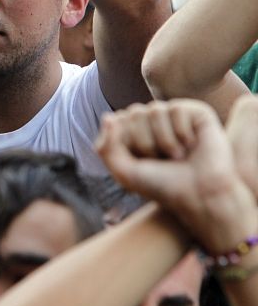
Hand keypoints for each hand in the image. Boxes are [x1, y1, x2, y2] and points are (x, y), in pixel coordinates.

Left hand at [97, 99, 256, 252]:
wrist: (199, 196)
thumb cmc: (161, 185)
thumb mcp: (124, 172)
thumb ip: (106, 148)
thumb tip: (108, 117)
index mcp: (134, 131)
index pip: (117, 120)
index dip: (127, 144)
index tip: (142, 162)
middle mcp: (153, 120)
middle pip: (134, 113)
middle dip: (145, 142)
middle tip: (162, 160)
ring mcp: (174, 115)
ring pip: (154, 110)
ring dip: (164, 140)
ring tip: (177, 155)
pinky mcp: (196, 113)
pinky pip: (176, 109)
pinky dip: (181, 133)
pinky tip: (192, 144)